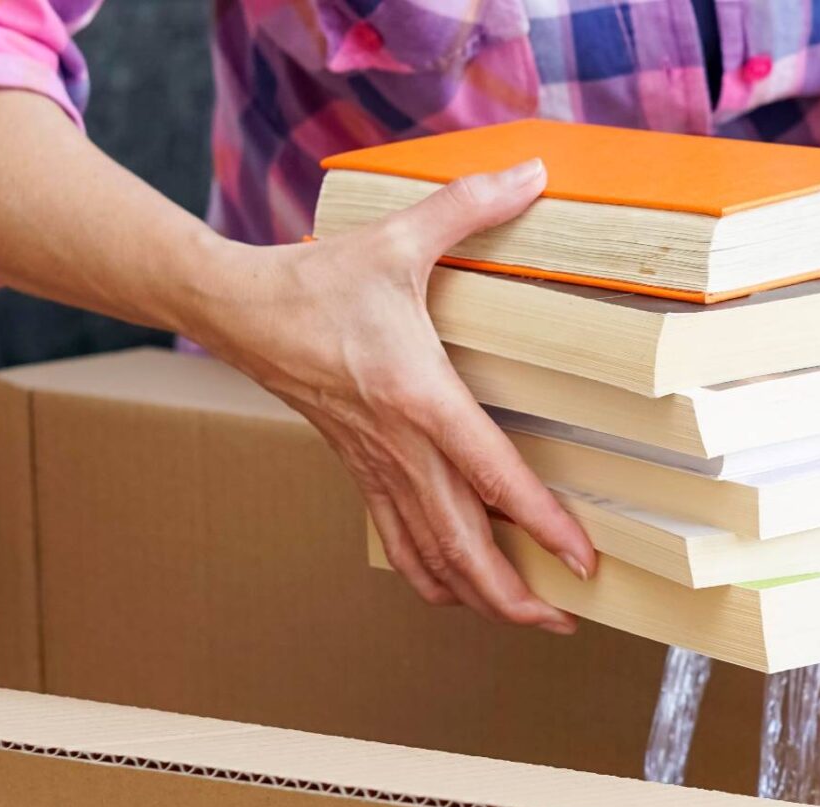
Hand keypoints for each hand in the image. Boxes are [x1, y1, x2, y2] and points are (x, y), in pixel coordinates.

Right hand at [185, 159, 596, 633]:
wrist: (238, 308)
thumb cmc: (321, 277)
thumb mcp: (399, 237)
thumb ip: (469, 205)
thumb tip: (532, 172)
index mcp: (418, 396)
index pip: (491, 476)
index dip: (540, 524)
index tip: (582, 560)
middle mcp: (399, 445)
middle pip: (460, 545)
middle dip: (514, 596)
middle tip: (565, 621)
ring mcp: (375, 466)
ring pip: (428, 556)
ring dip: (477, 597)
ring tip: (527, 619)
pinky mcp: (358, 470)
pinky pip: (397, 541)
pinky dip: (431, 576)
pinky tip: (458, 592)